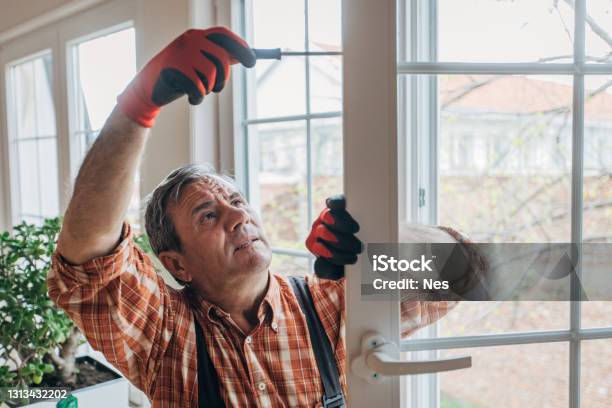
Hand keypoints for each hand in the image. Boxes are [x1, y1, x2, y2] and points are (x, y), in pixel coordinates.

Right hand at [117, 27, 255, 126]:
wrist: (149, 88)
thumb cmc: (179, 76)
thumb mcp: (199, 63)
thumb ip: (220, 57)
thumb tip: (248, 56)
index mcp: (196, 36)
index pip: (223, 35)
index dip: (240, 47)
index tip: (252, 61)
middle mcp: (189, 41)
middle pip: (221, 57)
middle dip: (224, 77)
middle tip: (219, 88)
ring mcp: (181, 54)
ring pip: (211, 75)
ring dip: (209, 89)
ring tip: (200, 92)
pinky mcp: (174, 70)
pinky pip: (198, 87)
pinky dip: (198, 98)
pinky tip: (192, 99)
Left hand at [306, 195, 362, 279]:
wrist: (353, 244)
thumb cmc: (344, 256)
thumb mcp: (336, 268)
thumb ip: (327, 270)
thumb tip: (321, 263)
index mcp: (315, 245)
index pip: (319, 249)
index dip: (335, 255)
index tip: (352, 259)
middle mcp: (318, 229)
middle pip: (324, 233)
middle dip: (343, 242)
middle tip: (358, 248)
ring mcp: (325, 216)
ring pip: (328, 217)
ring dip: (343, 225)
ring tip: (356, 230)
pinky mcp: (335, 204)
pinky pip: (333, 202)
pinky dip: (336, 203)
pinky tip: (344, 206)